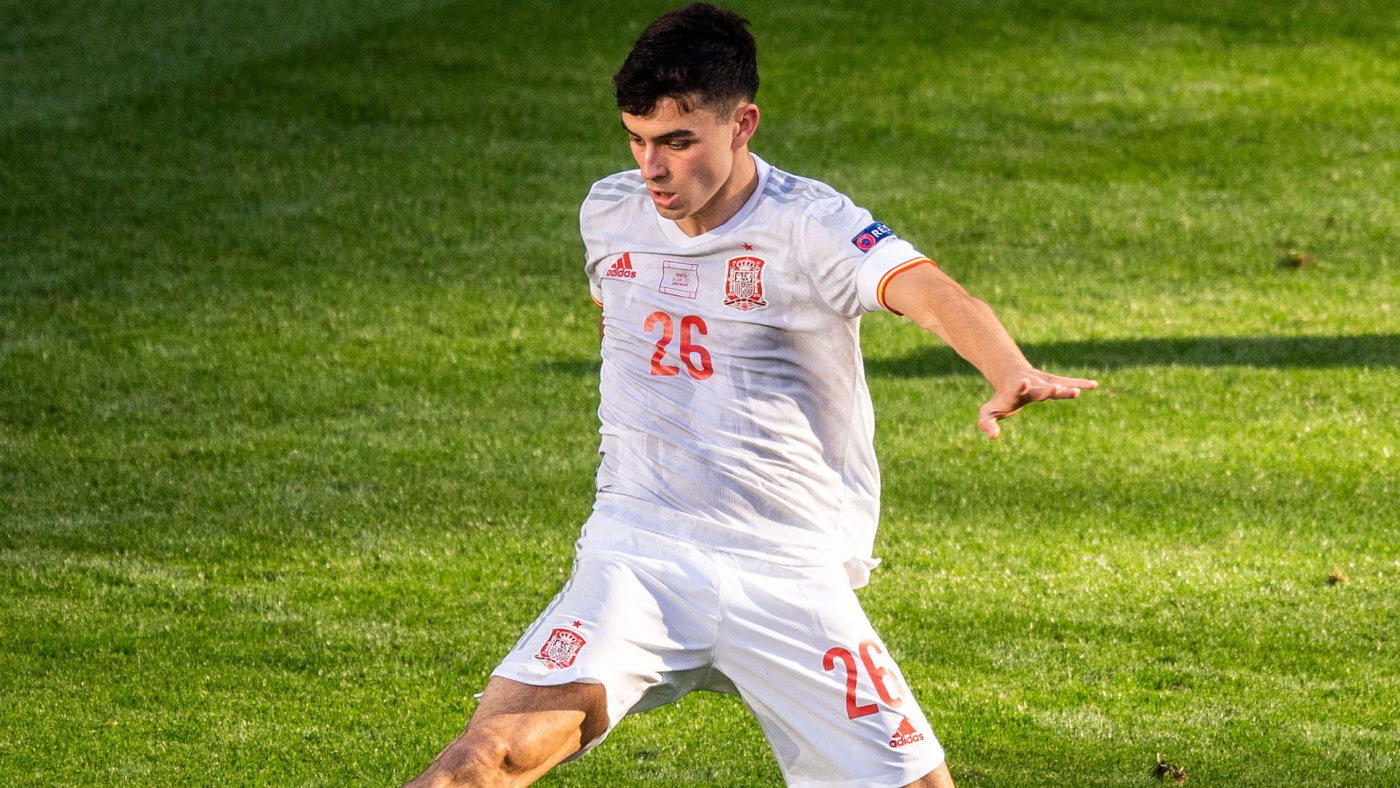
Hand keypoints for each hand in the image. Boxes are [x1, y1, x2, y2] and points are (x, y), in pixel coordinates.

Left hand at [977, 371, 1098, 438]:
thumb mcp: (988, 412)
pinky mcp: (1053, 381)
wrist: (1011, 374)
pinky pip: (1068, 382)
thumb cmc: (1000, 398)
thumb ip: (987, 424)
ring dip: (1067, 388)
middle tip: (1057, 388)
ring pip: (1057, 384)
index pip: (1018, 389)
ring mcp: (1044, 382)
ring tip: (1080, 391)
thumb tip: (993, 437)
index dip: (1021, 386)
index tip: (1024, 381)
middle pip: (1041, 388)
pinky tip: (1094, 385)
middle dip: (1048, 390)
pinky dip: (1080, 384)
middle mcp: (1032, 385)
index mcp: (1016, 392)